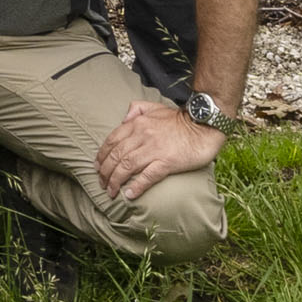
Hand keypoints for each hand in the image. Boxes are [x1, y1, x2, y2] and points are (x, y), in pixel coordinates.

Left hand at [92, 93, 221, 201]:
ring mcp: (154, 149)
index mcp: (137, 123)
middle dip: (105, 172)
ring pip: (127, 166)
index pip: (112, 141)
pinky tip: (129, 194)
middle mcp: (142, 136)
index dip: (101, 156)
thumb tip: (123, 118)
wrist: (204, 125)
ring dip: (115, 181)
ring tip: (111, 192)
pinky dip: (136, 186)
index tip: (97, 167)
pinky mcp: (167, 162)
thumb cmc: (180, 119)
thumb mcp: (155, 107)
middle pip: (116, 156)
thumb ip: (137, 109)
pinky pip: (147, 176)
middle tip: (101, 183)